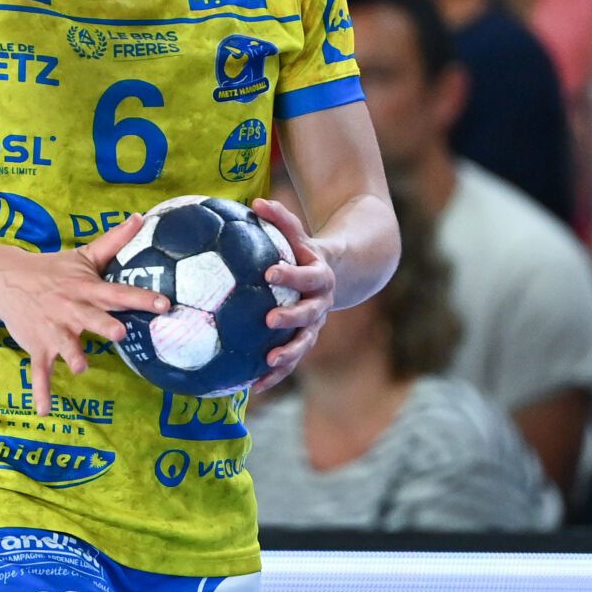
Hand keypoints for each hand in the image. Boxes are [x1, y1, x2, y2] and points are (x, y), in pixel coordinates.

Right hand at [0, 215, 167, 415]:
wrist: (7, 279)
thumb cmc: (54, 269)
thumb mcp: (83, 254)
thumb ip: (114, 241)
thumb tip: (140, 217)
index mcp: (87, 289)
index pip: (118, 293)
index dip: (140, 298)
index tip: (164, 304)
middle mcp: (71, 309)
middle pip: (91, 318)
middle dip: (104, 326)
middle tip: (119, 334)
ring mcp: (53, 330)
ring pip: (65, 345)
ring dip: (72, 355)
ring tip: (81, 367)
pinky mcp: (38, 347)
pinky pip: (39, 372)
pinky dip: (41, 391)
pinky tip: (46, 411)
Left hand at [249, 198, 335, 395]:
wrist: (339, 274)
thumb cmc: (306, 251)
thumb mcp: (298, 234)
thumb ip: (280, 219)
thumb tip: (255, 203)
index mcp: (319, 276)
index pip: (305, 275)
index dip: (290, 274)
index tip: (270, 272)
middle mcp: (322, 304)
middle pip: (309, 313)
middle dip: (291, 318)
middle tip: (269, 320)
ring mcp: (315, 325)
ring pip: (304, 344)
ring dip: (288, 355)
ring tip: (268, 363)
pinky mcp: (305, 341)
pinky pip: (291, 361)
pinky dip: (274, 375)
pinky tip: (253, 388)